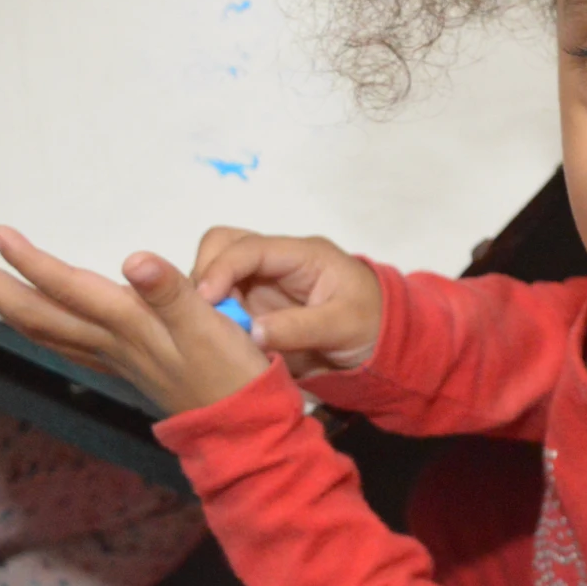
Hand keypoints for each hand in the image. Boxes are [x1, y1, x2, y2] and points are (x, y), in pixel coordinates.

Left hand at [0, 227, 269, 415]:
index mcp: (128, 323)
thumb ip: (171, 291)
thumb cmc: (233, 372)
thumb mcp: (210, 326)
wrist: (241, 425)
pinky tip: (40, 318)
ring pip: (46, 332)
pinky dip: (41, 326)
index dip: (28, 260)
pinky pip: (67, 344)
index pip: (65, 287)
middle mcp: (112, 341)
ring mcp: (116, 357)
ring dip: (9, 303)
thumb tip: (134, 260)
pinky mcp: (128, 366)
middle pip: (37, 314)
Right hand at [191, 227, 383, 377]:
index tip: (204, 299)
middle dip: (205, 274)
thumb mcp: (343, 326)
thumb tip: (252, 333)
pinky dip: (211, 314)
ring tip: (204, 328)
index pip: (250, 248)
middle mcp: (277, 261)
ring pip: (216, 271)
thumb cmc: (371, 323)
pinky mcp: (256, 304)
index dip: (221, 269)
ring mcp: (264, 281)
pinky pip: (222, 300)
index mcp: (302, 255)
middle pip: (224, 246)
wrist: (386, 339)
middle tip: (200, 314)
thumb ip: (299, 329)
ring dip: (204, 296)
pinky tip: (212, 335)